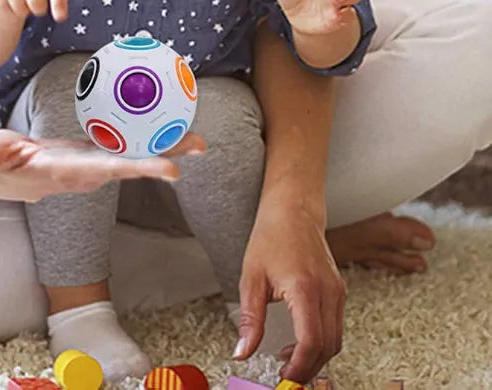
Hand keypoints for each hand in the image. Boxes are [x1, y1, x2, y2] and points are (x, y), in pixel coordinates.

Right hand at [0, 128, 205, 201]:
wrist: (9, 175)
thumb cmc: (0, 165)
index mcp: (66, 172)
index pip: (105, 170)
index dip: (137, 168)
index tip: (169, 170)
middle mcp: (87, 173)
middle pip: (130, 165)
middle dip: (163, 158)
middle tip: (198, 147)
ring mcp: (95, 166)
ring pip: (134, 156)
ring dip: (166, 147)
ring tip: (199, 138)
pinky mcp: (97, 155)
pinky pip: (128, 145)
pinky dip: (150, 136)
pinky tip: (172, 124)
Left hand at [234, 202, 345, 383]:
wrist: (293, 210)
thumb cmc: (271, 236)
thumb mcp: (252, 277)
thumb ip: (250, 319)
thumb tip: (242, 352)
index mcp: (305, 288)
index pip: (311, 342)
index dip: (298, 367)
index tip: (284, 379)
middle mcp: (328, 292)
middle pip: (327, 347)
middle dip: (307, 369)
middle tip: (285, 377)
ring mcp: (338, 291)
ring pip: (335, 340)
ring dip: (315, 357)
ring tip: (288, 362)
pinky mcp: (339, 291)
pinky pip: (336, 326)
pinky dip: (321, 342)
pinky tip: (299, 342)